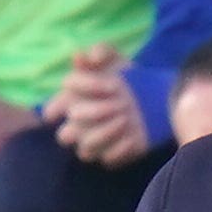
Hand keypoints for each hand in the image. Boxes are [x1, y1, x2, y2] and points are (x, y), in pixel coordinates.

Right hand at [46, 45, 150, 168]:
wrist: (159, 97)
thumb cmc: (128, 77)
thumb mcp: (115, 58)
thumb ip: (98, 51)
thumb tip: (79, 56)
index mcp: (71, 102)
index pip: (53, 108)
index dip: (78, 97)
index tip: (107, 86)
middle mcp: (78, 125)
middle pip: (65, 135)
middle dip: (91, 116)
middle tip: (116, 104)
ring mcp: (94, 142)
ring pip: (83, 151)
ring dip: (104, 134)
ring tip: (126, 119)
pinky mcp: (112, 156)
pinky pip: (108, 160)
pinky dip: (120, 149)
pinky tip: (133, 137)